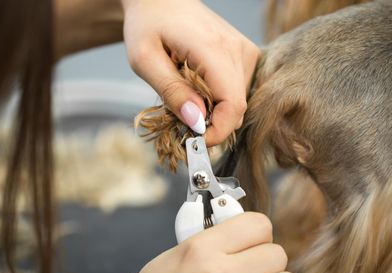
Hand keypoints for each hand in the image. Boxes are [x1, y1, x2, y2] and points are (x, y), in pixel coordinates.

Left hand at [122, 0, 259, 145]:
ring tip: (186, 97)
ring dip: (213, 111)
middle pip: (237, 107)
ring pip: (238, 102)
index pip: (232, 104)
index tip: (195, 141)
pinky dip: (218, 100)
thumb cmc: (148, 26)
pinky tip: (199, 89)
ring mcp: (246, 51)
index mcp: (213, 49)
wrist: (160, 0)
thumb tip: (197, 122)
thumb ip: (171, 91)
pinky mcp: (246, 55)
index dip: (217, 131)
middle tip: (181, 122)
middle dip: (211, 124)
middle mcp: (237, 49)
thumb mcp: (145, 60)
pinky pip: (238, 91)